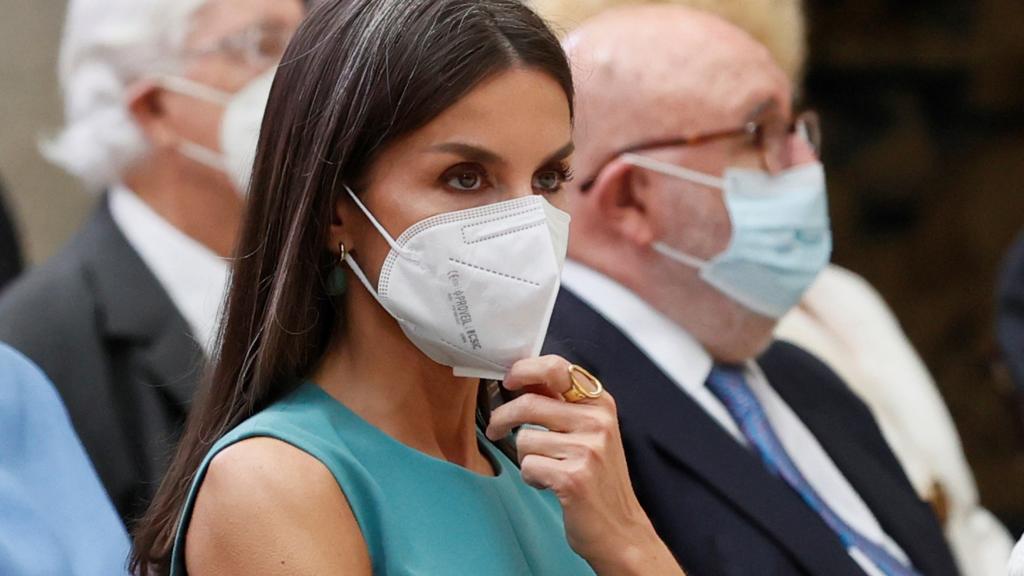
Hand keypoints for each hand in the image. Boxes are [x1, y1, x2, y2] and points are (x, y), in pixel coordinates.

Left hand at [486, 355, 683, 574]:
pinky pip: (527, 466)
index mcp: (600, 404)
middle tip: (497, 430)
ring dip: (527, 458)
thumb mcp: (590, 432)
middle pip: (529, 403)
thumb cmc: (598, 481)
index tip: (508, 380)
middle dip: (503, 418)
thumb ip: (561, 405)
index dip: (524, 370)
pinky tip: (551, 485)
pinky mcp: (573, 477)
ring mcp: (588, 449)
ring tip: (548, 470)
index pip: (556, 368)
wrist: (620, 530)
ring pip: (524, 439)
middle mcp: (597, 421)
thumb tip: (521, 379)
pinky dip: (531, 478)